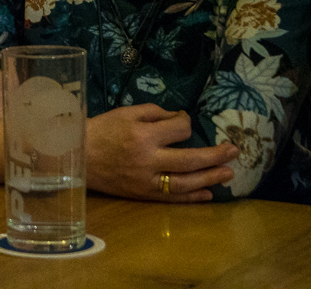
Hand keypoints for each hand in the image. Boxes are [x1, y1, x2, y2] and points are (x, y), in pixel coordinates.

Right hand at [86, 104, 238, 202]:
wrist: (76, 156)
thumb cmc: (100, 130)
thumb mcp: (124, 113)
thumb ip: (153, 112)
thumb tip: (178, 118)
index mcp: (142, 134)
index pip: (178, 129)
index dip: (185, 122)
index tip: (184, 121)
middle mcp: (147, 159)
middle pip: (190, 159)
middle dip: (215, 155)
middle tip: (234, 151)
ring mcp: (146, 180)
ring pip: (185, 182)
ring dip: (210, 178)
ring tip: (228, 174)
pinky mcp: (142, 194)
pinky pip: (171, 198)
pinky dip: (192, 196)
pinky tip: (207, 193)